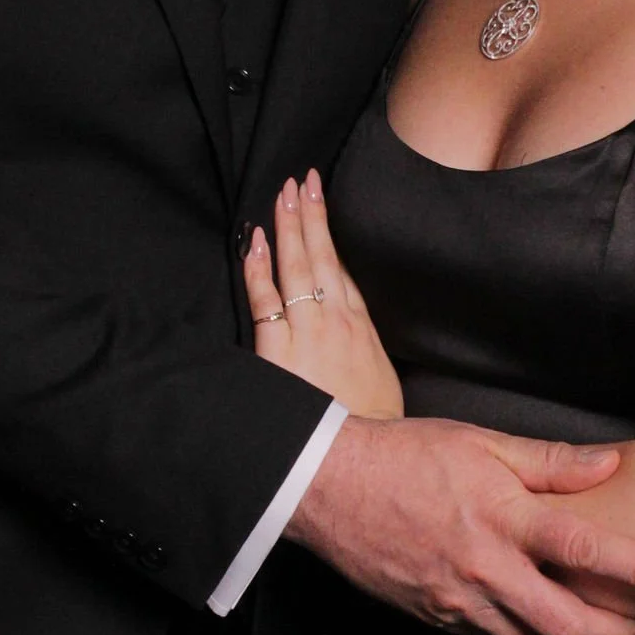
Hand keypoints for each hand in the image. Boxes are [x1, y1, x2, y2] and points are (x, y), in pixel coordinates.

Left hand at [244, 171, 404, 420]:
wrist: (360, 454)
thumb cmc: (373, 425)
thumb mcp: (380, 381)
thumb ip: (365, 352)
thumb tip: (357, 341)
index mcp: (361, 327)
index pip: (342, 271)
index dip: (330, 235)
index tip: (321, 204)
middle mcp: (336, 321)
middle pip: (322, 257)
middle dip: (310, 215)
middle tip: (302, 179)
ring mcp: (308, 332)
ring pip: (296, 269)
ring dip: (288, 228)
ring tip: (283, 194)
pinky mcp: (280, 351)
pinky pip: (265, 301)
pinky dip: (258, 270)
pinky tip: (254, 243)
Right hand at [287, 413, 634, 634]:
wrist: (326, 489)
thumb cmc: (406, 456)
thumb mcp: (482, 443)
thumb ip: (550, 462)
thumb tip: (610, 464)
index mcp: (502, 517)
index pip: (585, 549)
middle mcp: (484, 568)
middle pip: (566, 625)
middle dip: (614, 634)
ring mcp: (458, 601)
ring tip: (597, 620)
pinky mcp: (437, 618)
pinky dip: (524, 632)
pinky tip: (536, 613)